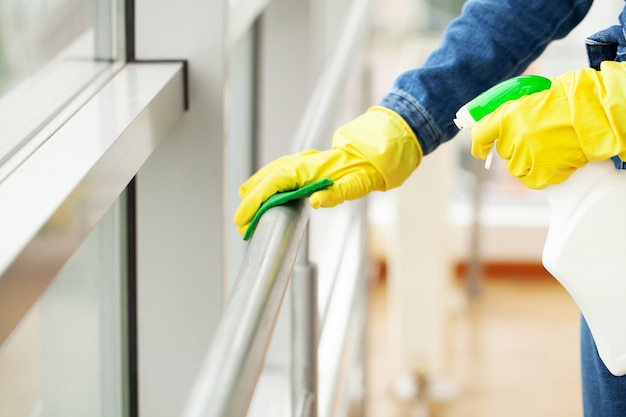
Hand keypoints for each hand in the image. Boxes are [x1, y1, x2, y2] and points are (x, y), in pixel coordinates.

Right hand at [233, 106, 421, 234]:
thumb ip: (340, 192)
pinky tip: (264, 191)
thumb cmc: (372, 166)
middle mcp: (304, 163)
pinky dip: (268, 182)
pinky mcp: (309, 165)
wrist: (381, 148)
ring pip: (272, 173)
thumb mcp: (361, 182)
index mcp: (313, 168)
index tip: (243, 217)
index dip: (256, 200)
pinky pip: (281, 171)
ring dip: (256, 190)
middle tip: (240, 223)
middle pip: (268, 178)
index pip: (276, 183)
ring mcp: (305, 162)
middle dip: (251, 200)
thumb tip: (316, 201)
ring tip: (245, 209)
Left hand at [471, 61, 625, 188]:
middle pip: (503, 153)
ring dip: (529, 162)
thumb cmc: (568, 99)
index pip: (481, 135)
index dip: (480, 145)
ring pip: (516, 169)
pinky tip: (554, 162)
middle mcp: (515, 134)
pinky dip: (541, 175)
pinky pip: (532, 180)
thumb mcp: (532, 96)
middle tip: (538, 138)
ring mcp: (529, 153)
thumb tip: (495, 129)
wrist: (596, 109)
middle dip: (517, 148)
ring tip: (550, 148)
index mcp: (509, 113)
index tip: (481, 150)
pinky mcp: (544, 169)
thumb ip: (512, 113)